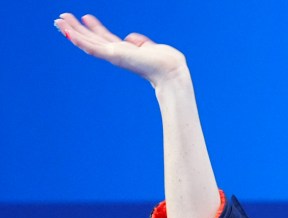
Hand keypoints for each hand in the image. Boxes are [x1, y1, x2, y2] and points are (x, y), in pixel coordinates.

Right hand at [54, 13, 187, 88]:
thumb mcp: (152, 47)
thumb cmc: (167, 62)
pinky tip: (68, 33)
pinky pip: (92, 48)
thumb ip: (141, 42)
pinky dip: (79, 40)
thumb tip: (131, 38)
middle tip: (61, 19)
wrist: (171, 71)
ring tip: (59, 22)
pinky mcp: (113, 56)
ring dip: (72, 32)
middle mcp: (117, 54)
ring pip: (87, 43)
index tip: (85, 17)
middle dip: (76, 29)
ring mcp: (114, 56)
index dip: (94, 28)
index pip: (105, 38)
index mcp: (126, 52)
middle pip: (92, 39)